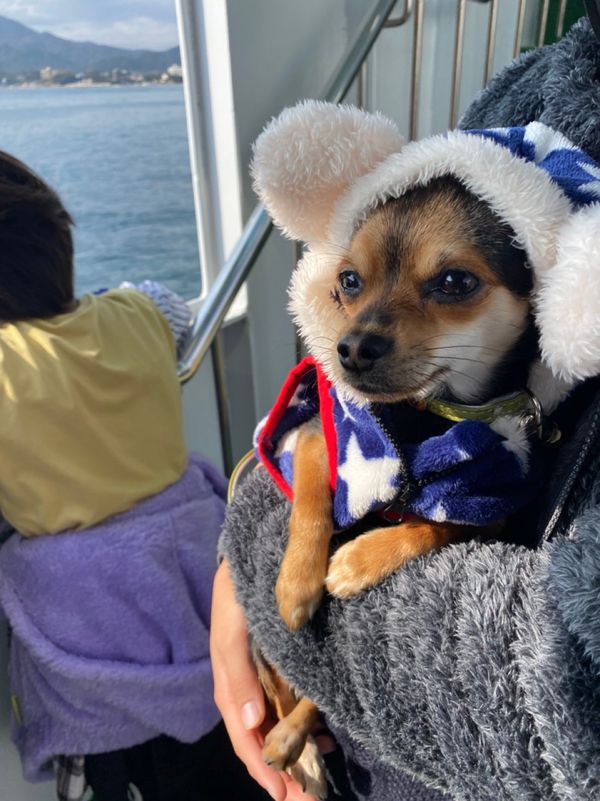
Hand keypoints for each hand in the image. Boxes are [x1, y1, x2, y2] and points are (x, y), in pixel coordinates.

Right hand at [210, 560, 318, 799]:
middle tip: (307, 799)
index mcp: (231, 686)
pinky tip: (326, 734)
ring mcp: (265, 678)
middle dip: (283, 772)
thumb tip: (251, 724)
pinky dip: (306, 724)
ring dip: (297, 752)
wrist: (249, 560)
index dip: (262, 769)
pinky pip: (292, 704)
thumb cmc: (236, 596)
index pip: (245, 738)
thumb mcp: (231, 633)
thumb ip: (237, 675)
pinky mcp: (282, 665)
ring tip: (322, 771)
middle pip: (263, 740)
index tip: (284, 794)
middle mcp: (247, 688)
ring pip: (279, 726)